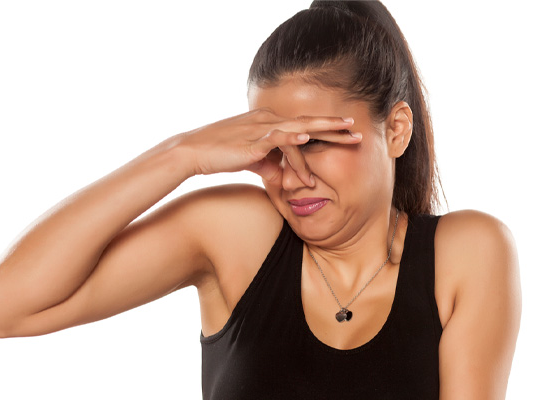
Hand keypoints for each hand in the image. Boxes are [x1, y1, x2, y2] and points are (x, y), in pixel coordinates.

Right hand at [174, 108, 361, 185]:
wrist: (193, 152)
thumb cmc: (220, 155)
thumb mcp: (250, 161)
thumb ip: (267, 165)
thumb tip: (280, 177)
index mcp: (269, 123)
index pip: (303, 126)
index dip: (325, 131)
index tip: (345, 136)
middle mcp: (268, 120)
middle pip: (308, 123)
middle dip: (334, 128)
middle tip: (357, 131)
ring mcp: (261, 128)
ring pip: (299, 127)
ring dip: (324, 130)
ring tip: (345, 131)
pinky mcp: (252, 140)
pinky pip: (277, 137)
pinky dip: (293, 138)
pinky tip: (309, 139)